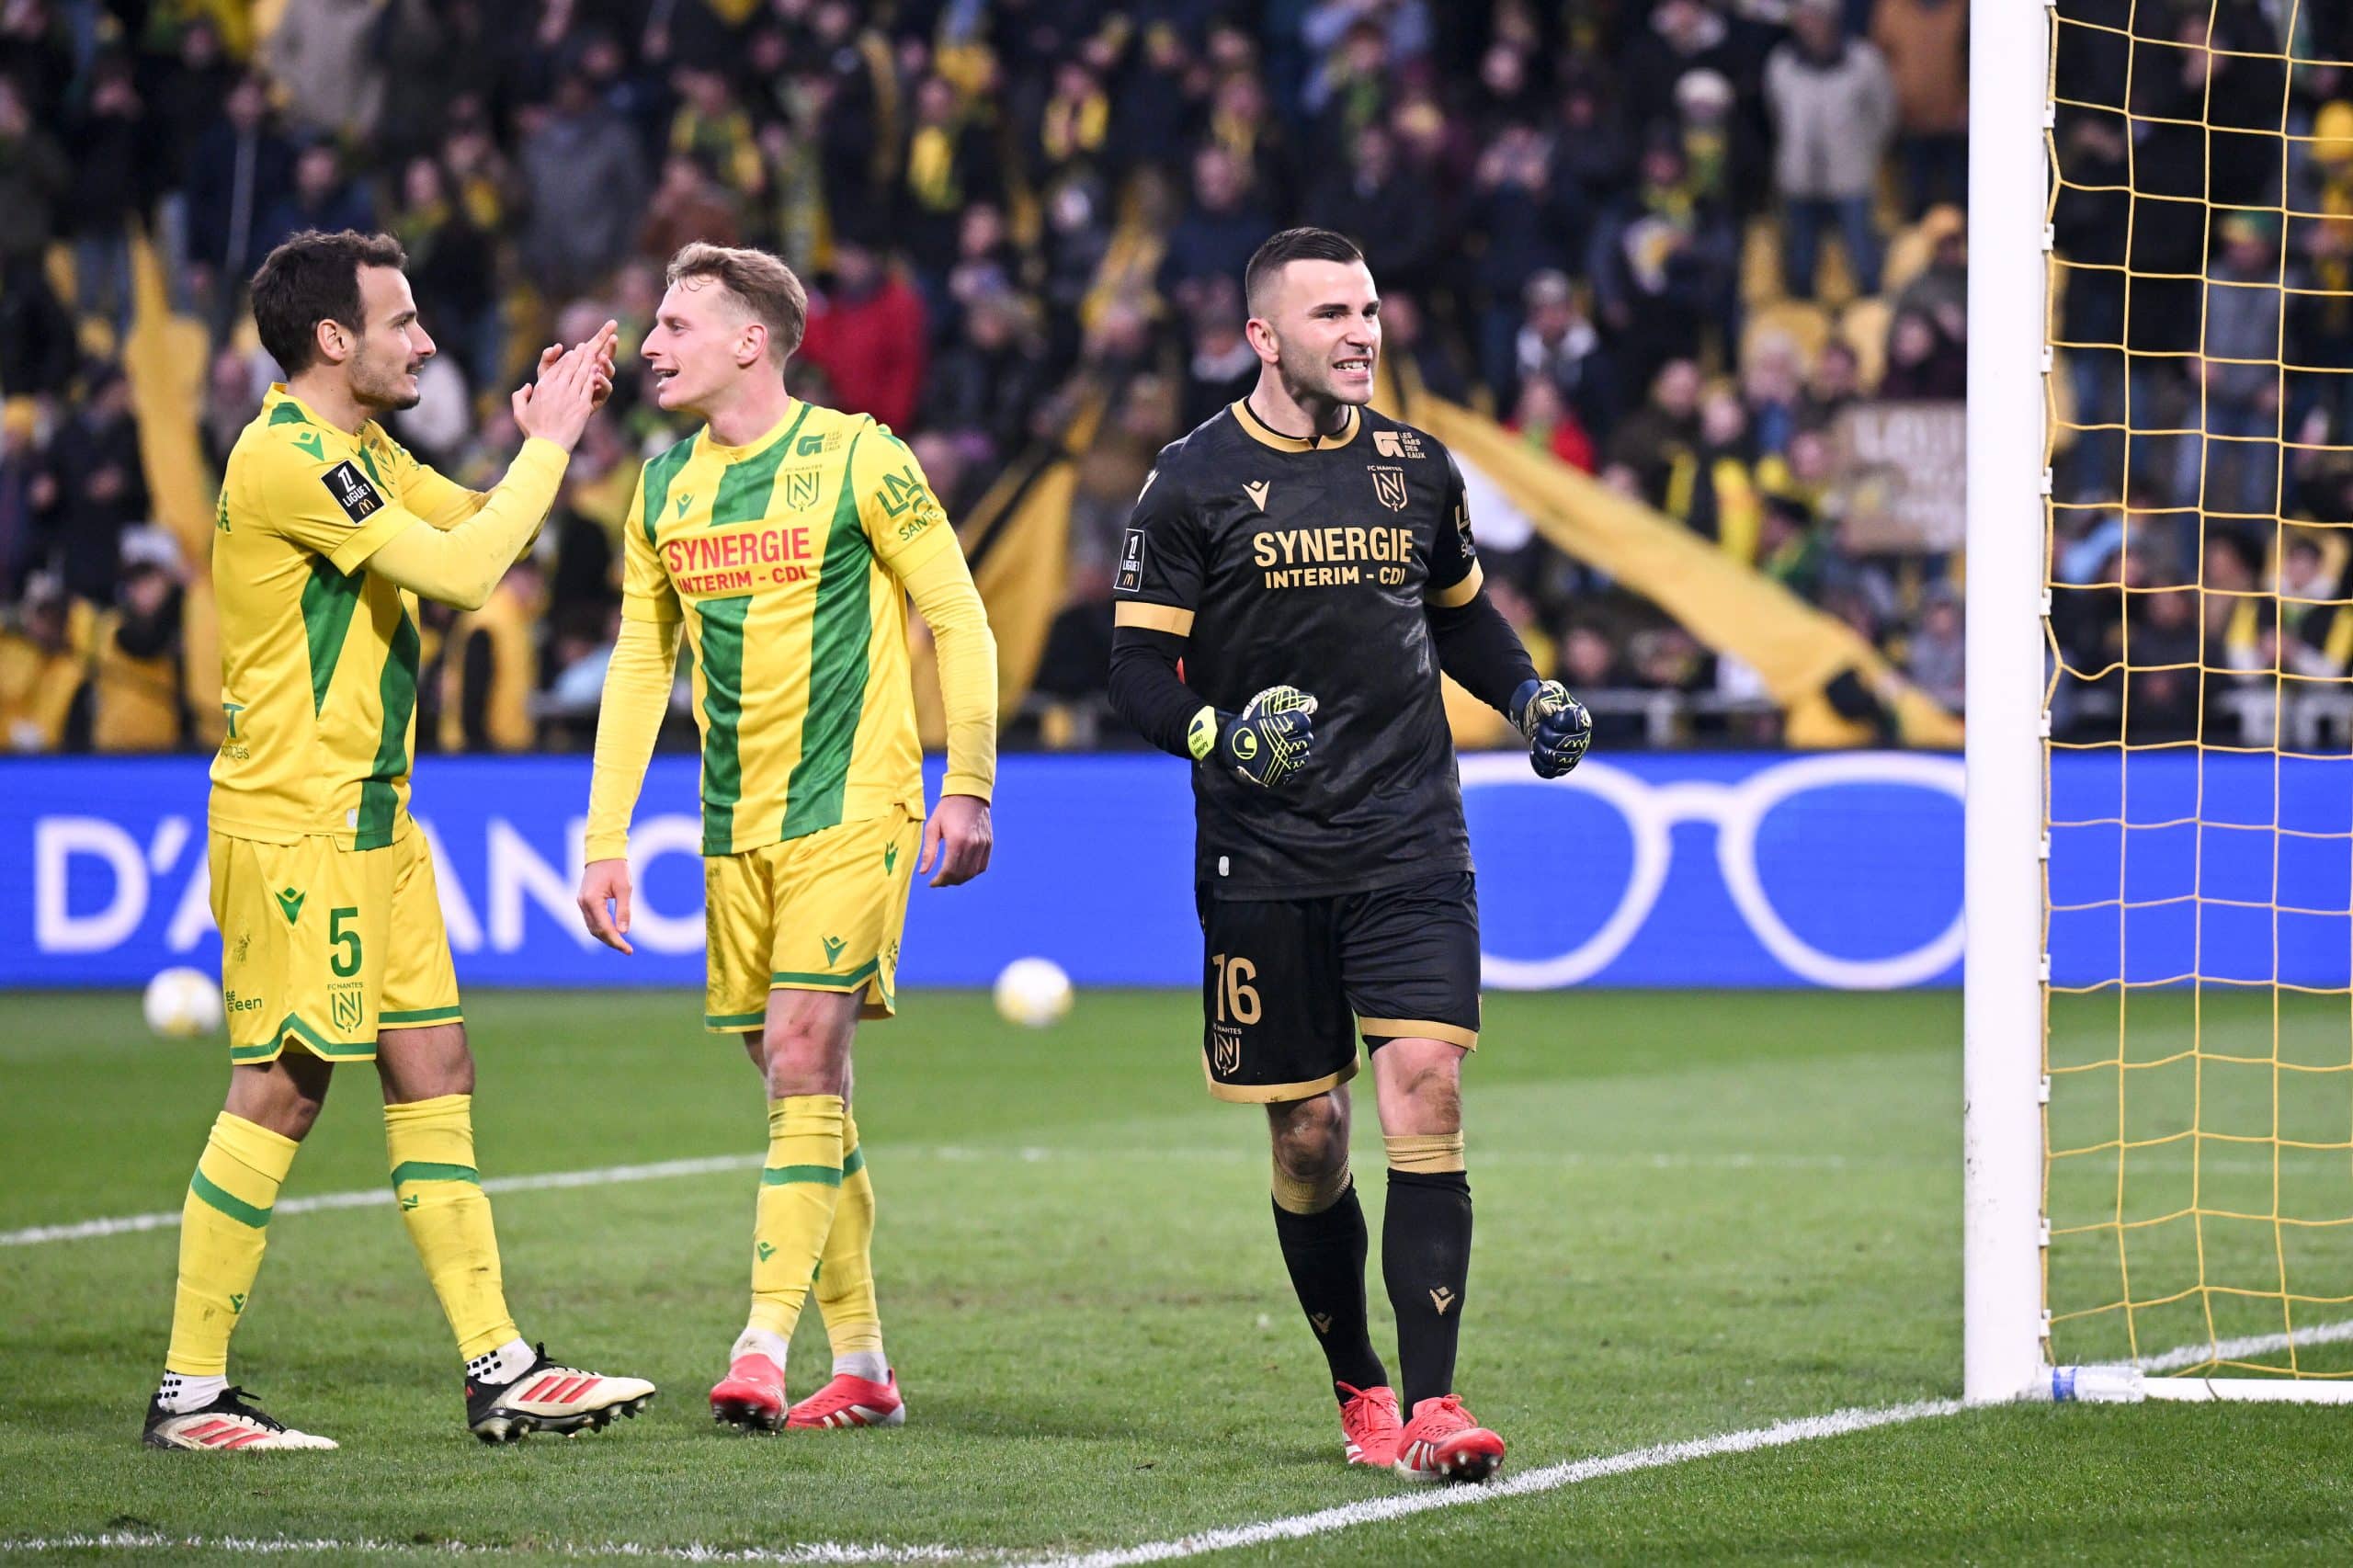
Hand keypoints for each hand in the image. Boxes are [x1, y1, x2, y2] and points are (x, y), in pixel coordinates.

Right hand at [511, 334, 602, 449]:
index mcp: (541, 387)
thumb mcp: (519, 413)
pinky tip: (598, 369)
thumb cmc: (533, 431)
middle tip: (586, 346)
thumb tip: (527, 386)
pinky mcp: (582, 405)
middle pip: (570, 367)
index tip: (571, 353)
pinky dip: (593, 377)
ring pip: (581, 373)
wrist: (548, 445)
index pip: (555, 368)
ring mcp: (570, 396)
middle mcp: (556, 388)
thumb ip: (519, 396)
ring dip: (587, 361)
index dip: (565, 360)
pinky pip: (589, 387)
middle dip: (579, 355)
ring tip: (593, 352)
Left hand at [536, 319, 619, 409]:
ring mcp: (596, 386)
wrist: (549, 421)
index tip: (612, 324)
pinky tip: (596, 374)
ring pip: (608, 372)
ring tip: (601, 357)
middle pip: (606, 357)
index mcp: (582, 364)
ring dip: (607, 363)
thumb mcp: (544, 373)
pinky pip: (605, 390)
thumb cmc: (546, 395)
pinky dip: (602, 381)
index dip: (603, 335)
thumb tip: (557, 346)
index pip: (595, 347)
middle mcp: (592, 374)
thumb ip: (548, 358)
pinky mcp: (597, 399)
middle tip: (613, 337)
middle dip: (610, 346)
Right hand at [576, 857, 633, 953]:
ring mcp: (581, 902)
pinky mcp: (584, 900)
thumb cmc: (616, 866)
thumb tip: (623, 931)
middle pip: (596, 931)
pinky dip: (601, 929)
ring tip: (622, 944)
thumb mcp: (625, 888)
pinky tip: (613, 933)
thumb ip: (623, 910)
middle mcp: (583, 903)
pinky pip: (592, 920)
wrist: (603, 850)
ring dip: (606, 937)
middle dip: (612, 942)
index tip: (628, 950)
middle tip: (627, 950)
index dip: (617, 941)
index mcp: (592, 900)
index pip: (604, 928)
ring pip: (592, 928)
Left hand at [918, 794, 992, 886]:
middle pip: (961, 874)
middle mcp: (972, 845)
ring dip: (960, 879)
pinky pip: (982, 866)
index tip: (932, 882)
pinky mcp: (989, 843)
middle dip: (948, 881)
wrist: (969, 793)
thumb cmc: (947, 809)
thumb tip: (924, 872)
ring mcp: (983, 845)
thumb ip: (929, 851)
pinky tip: (963, 870)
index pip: (949, 871)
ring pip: (972, 873)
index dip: (940, 880)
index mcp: (957, 840)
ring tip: (949, 877)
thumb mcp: (932, 827)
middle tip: (939, 880)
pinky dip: (972, 872)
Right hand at [1194, 685, 1316, 786]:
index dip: (1300, 719)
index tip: (1291, 719)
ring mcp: (1278, 765)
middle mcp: (1279, 749)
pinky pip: (1293, 772)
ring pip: (1303, 757)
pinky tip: (1281, 757)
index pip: (1304, 722)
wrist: (1232, 745)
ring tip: (1287, 744)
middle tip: (1290, 732)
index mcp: (1277, 730)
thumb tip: (1313, 704)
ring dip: (1298, 750)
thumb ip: (1292, 699)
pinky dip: (1289, 765)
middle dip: (1301, 734)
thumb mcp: (1267, 704)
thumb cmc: (1251, 722)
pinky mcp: (1275, 778)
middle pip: (1307, 740)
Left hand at [1511, 678, 1590, 778]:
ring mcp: (1572, 756)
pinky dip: (1537, 762)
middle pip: (1563, 745)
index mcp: (1583, 723)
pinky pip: (1549, 772)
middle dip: (1545, 735)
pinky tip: (1533, 751)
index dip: (1556, 722)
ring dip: (1540, 749)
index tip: (1549, 717)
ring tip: (1535, 740)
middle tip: (1540, 728)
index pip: (1573, 726)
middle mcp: (1582, 741)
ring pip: (1556, 761)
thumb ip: (1552, 697)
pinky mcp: (1560, 767)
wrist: (1535, 716)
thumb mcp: (1549, 692)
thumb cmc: (1545, 703)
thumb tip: (1556, 713)